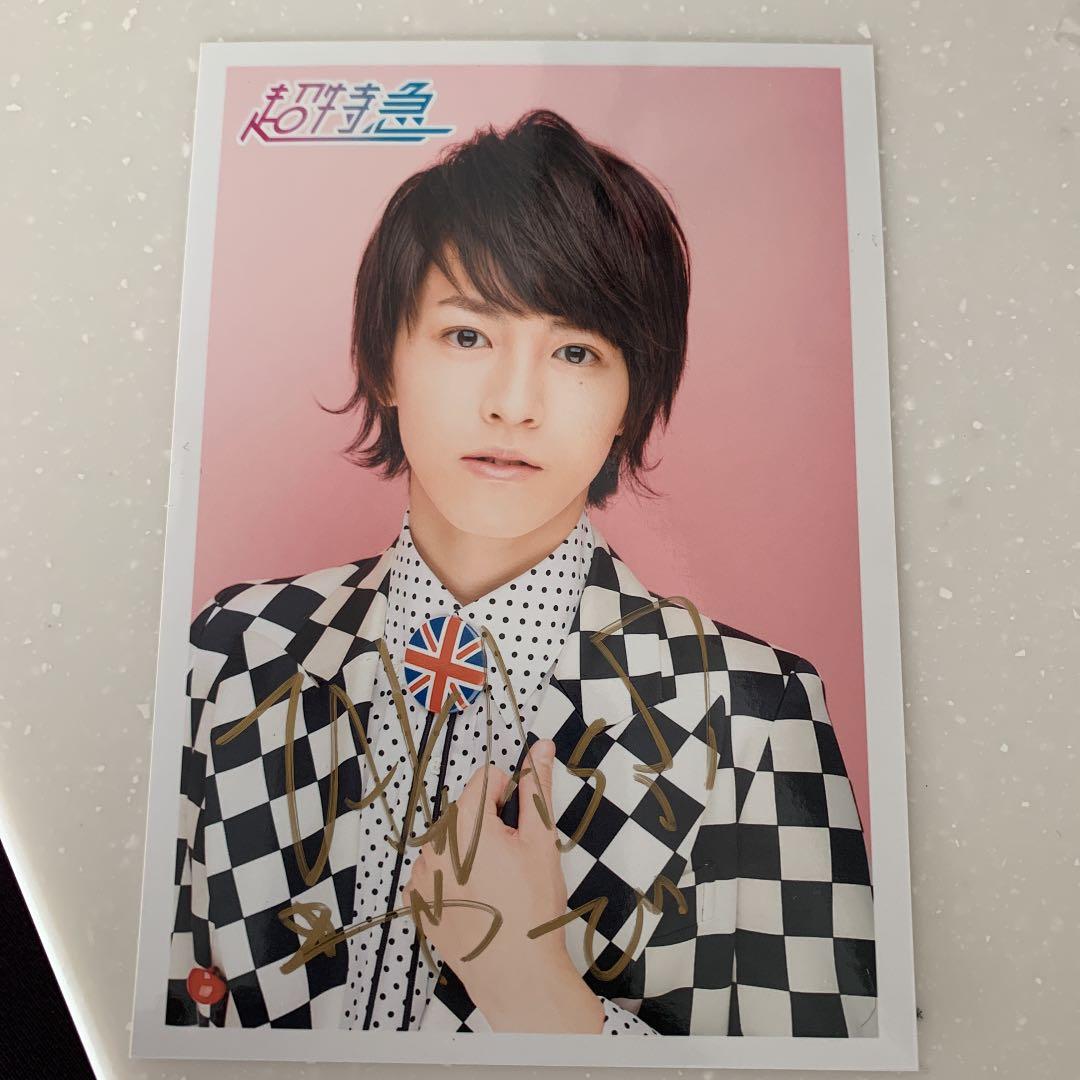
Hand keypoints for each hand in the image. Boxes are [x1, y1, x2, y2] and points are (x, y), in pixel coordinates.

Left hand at [400, 739, 603, 1032]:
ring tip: (494, 885)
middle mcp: (436, 844)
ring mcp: (421, 875)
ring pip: (448, 840)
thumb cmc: (532, 907)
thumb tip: (541, 748)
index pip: (485, 779)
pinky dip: (450, 878)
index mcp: (466, 823)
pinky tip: (474, 900)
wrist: (517, 972)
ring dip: (468, 850)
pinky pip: (432, 872)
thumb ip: (537, 788)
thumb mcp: (542, 841)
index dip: (508, 796)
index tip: (518, 825)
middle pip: (465, 811)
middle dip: (488, 824)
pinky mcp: (417, 902)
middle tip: (512, 860)